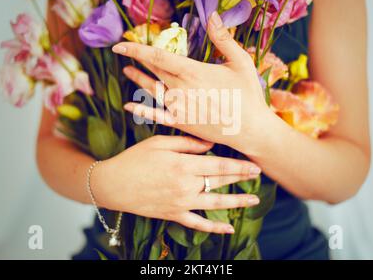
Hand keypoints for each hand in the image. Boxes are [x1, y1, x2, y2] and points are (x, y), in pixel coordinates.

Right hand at [92, 135, 261, 233]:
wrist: (113, 184)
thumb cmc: (135, 159)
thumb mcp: (159, 143)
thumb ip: (187, 143)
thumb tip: (211, 144)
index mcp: (183, 165)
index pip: (219, 165)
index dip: (239, 166)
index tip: (255, 165)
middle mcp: (186, 185)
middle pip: (220, 182)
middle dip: (242, 178)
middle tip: (259, 175)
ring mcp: (180, 203)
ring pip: (215, 203)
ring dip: (236, 202)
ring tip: (253, 200)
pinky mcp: (173, 214)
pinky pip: (197, 223)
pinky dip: (214, 227)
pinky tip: (228, 228)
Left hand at [112, 11, 268, 152]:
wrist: (251, 130)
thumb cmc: (248, 95)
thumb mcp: (241, 61)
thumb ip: (223, 39)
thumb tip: (212, 15)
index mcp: (193, 71)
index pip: (158, 56)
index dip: (137, 49)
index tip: (121, 43)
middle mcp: (180, 89)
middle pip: (153, 71)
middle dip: (138, 60)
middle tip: (124, 53)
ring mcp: (179, 107)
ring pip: (152, 90)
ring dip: (138, 80)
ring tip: (127, 72)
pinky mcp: (181, 123)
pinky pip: (156, 115)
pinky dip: (141, 110)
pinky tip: (128, 106)